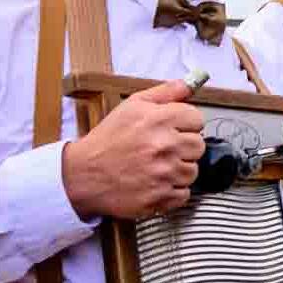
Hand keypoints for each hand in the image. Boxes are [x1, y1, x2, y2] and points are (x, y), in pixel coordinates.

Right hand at [62, 79, 204, 219]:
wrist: (83, 174)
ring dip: (179, 170)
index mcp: (158, 119)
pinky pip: (183, 194)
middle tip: (164, 150)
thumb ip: (164, 93)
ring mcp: (163, 173)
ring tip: (158, 167)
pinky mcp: (160, 196)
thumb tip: (189, 86)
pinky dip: (172, 192)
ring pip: (193, 171)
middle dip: (184, 147)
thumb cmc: (108, 140)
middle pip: (198, 146)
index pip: (197, 119)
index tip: (175, 130)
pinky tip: (156, 183)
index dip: (186, 124)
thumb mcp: (132, 106)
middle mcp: (163, 145)